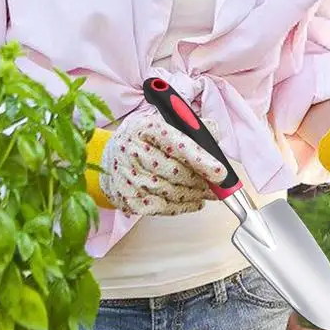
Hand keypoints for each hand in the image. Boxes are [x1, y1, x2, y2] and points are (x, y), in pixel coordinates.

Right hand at [100, 111, 228, 215]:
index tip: (220, 172)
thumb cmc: (145, 139)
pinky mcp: (127, 197)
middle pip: (176, 171)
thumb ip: (194, 128)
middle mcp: (133, 150)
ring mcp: (128, 176)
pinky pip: (161, 207)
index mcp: (146, 127)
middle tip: (217, 184)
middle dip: (201, 180)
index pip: (178, 144)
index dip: (202, 159)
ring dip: (194, 194)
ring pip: (170, 191)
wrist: (110, 155)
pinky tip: (193, 201)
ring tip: (207, 192)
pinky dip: (182, 207)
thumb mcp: (166, 122)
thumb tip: (215, 139)